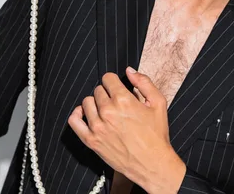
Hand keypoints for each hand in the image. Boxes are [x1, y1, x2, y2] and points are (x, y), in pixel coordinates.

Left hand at [68, 67, 185, 192]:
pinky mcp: (91, 141)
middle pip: (98, 90)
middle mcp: (108, 111)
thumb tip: (129, 70)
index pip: (108, 78)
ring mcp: (97, 127)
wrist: (152, 163)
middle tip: (117, 103)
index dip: (114, 81)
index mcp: (123, 100)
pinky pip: (74, 121)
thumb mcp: (158, 103)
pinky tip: (86, 114)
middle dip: (107, 93)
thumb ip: (144, 83)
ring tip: (105, 111)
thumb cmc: (156, 134)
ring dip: (95, 103)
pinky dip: (78, 114)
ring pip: (86, 102)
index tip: (117, 88)